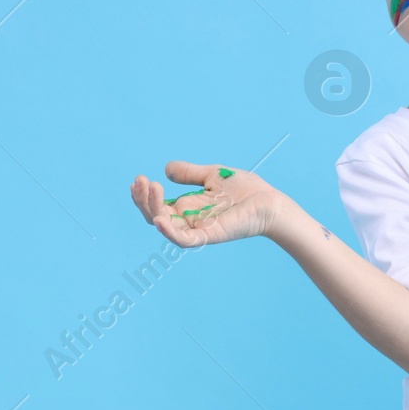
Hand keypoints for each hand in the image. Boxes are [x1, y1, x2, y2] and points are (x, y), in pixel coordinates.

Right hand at [130, 161, 284, 247]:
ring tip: (150, 187)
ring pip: (165, 227)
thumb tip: (166, 169)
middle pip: (155, 216)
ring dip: (152, 208)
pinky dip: (169, 233)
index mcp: (188, 208)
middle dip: (143, 199)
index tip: (138, 179)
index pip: (158, 206)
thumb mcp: (212, 175)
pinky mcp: (209, 236)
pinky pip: (184, 240)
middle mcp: (189, 220)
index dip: (145, 195)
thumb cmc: (245, 190)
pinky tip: (159, 218)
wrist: (270, 201)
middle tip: (140, 180)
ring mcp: (198, 229)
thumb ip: (190, 173)